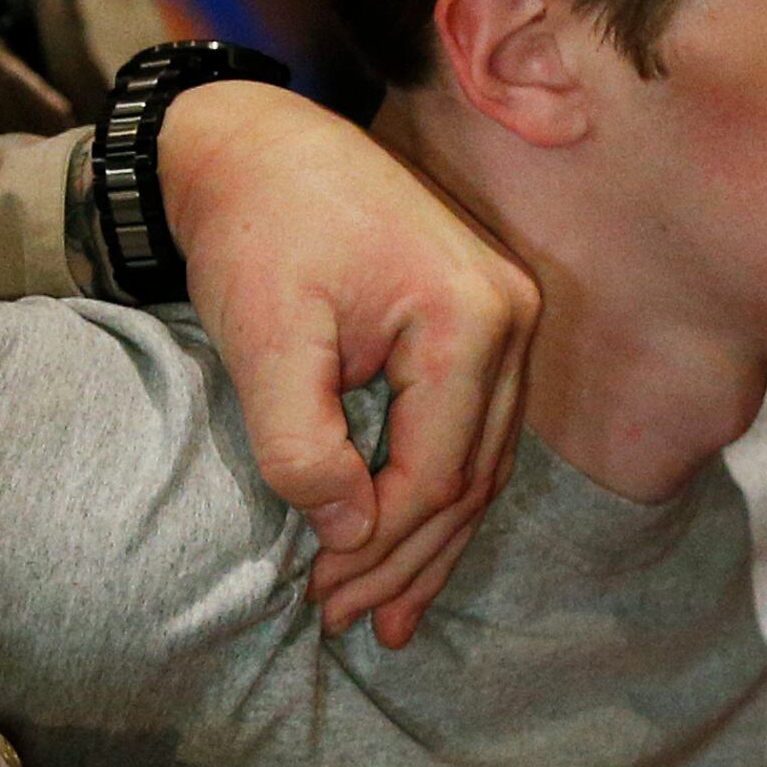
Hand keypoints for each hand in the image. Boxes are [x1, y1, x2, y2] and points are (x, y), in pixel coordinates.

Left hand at [157, 82, 539, 646]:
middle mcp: (510, 317)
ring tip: (387, 612)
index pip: (435, 473)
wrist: (257, 142)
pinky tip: (408, 536)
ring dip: (432, 538)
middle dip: (410, 562)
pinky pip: (473, 427)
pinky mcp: (483, 317)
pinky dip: (438, 486)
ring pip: (482, 460)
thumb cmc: (257, 229)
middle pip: (472, 477)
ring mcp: (507, 314)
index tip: (322, 598)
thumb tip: (349, 534)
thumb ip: (303, 446)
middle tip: (354, 624)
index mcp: (468, 319)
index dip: (378, 549)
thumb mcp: (266, 340)